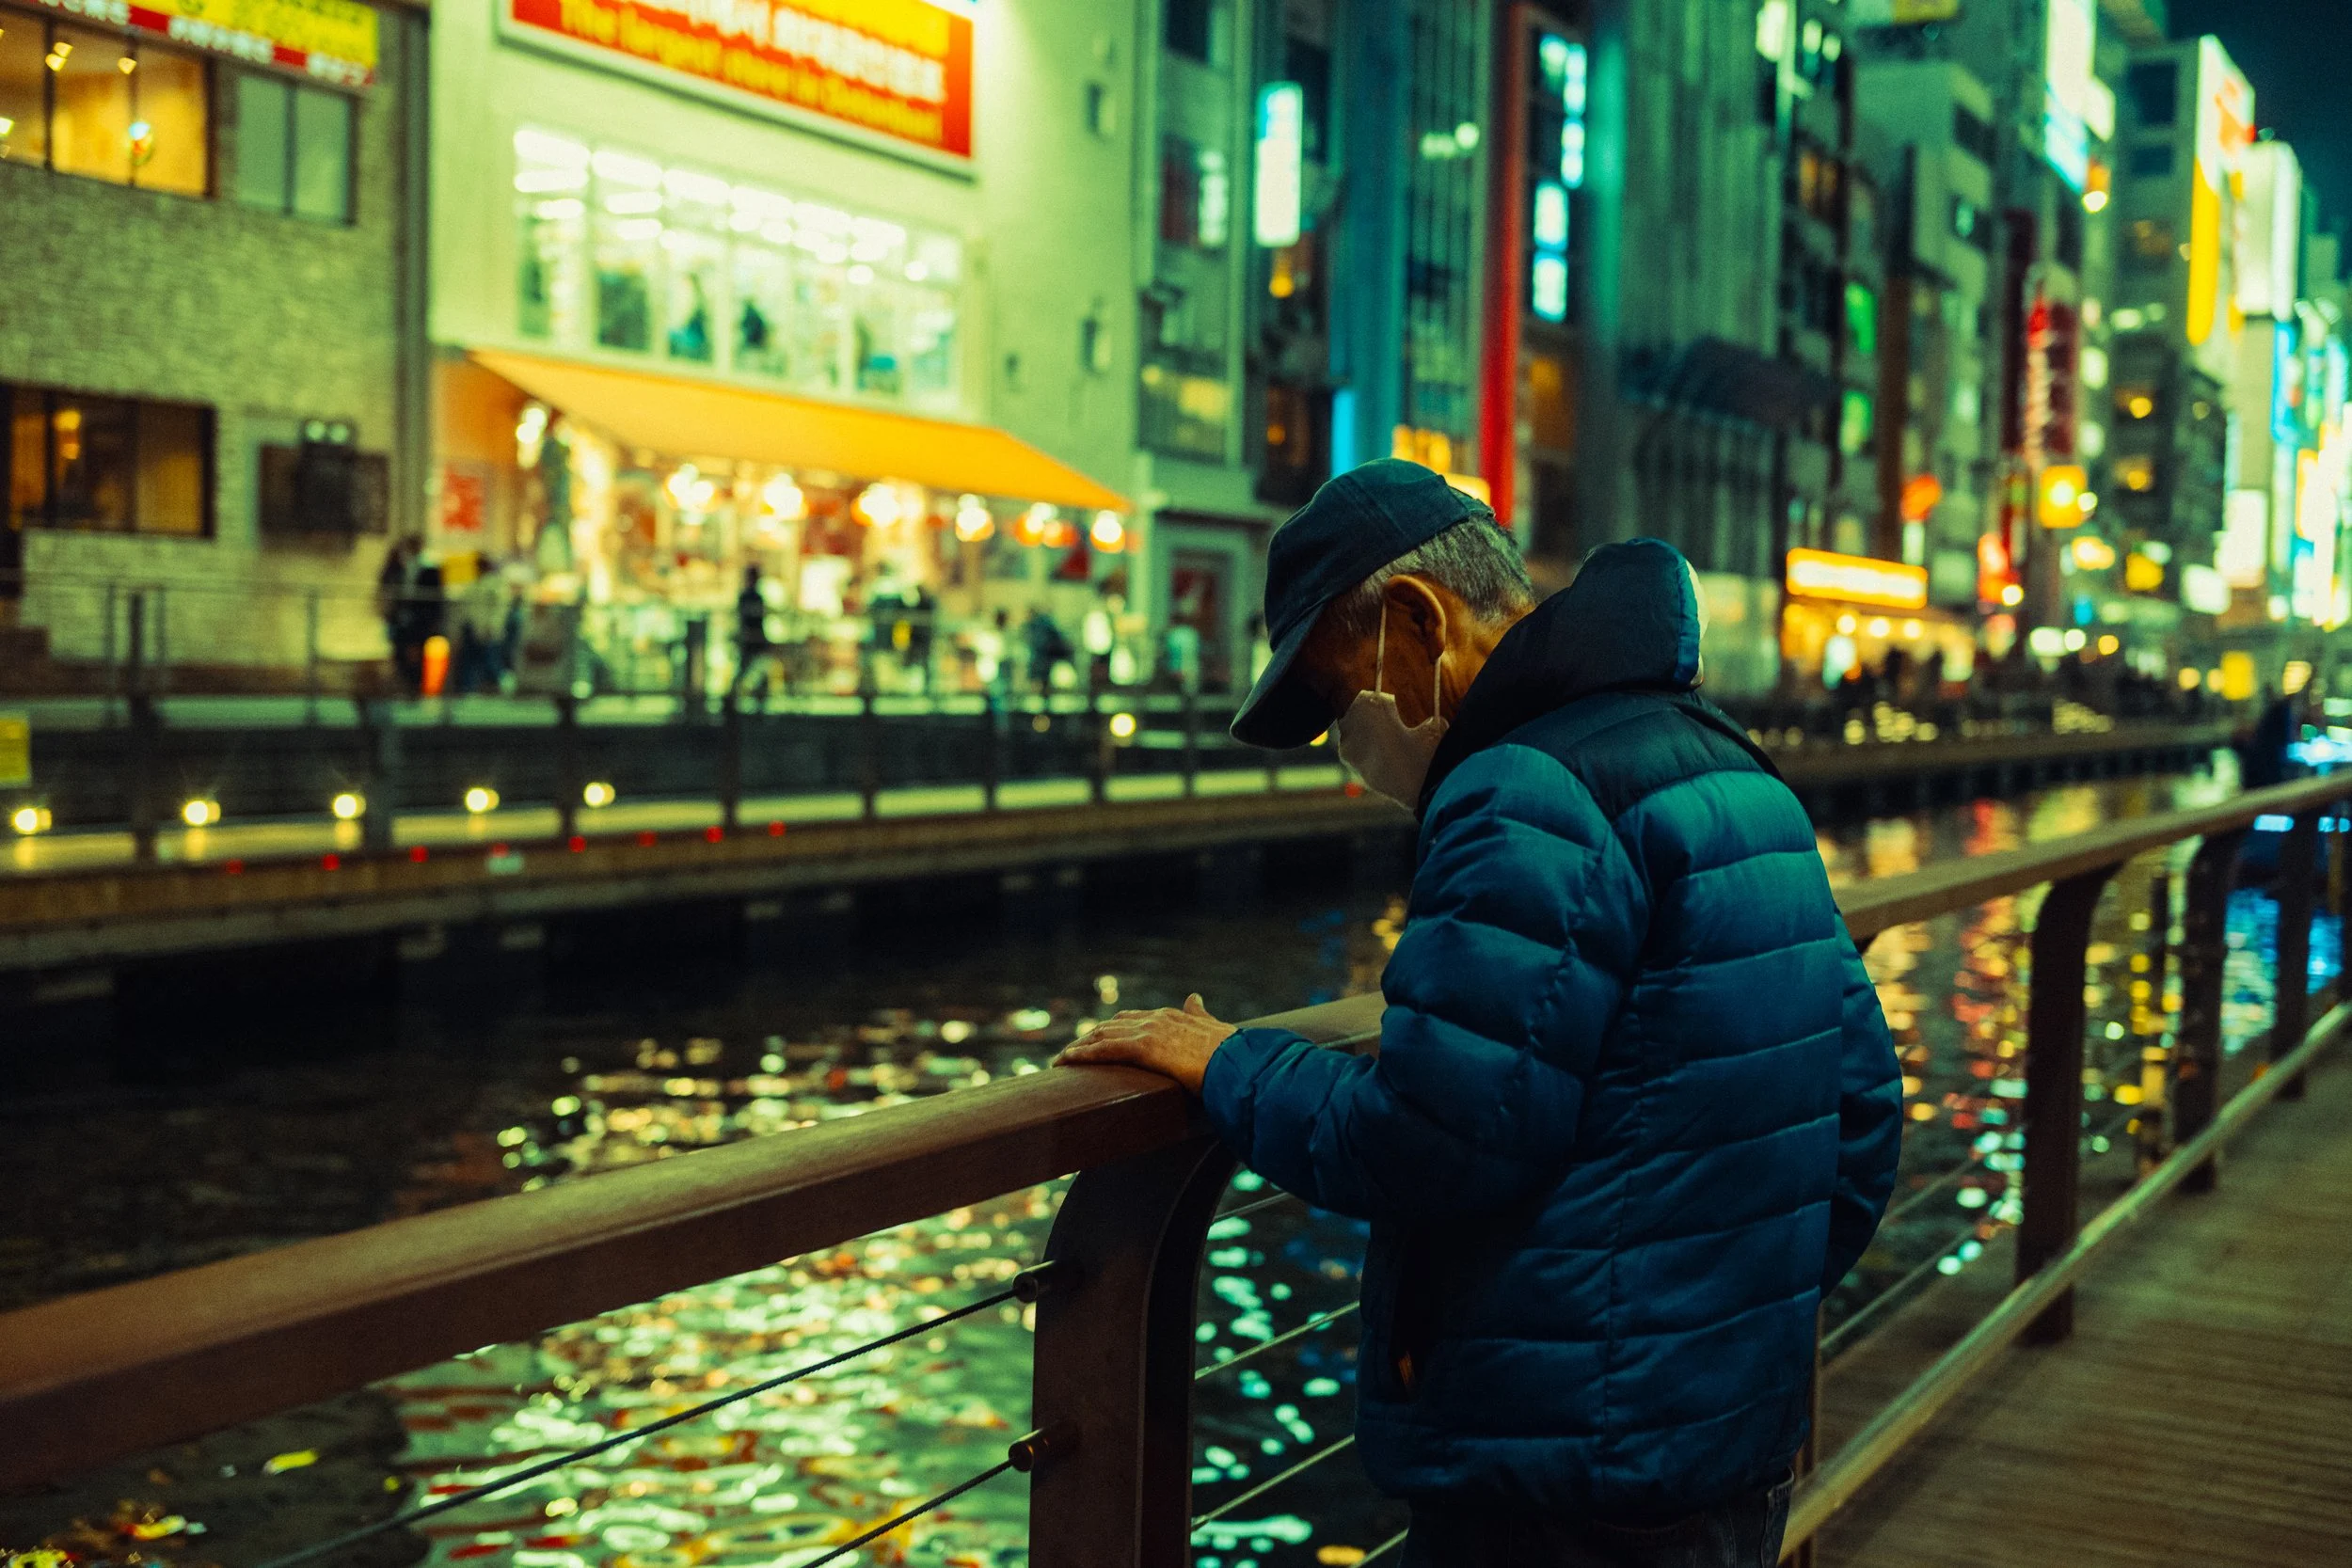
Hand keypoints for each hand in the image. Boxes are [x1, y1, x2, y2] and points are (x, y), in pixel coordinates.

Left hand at [1055, 994, 1236, 1094]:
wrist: (1241, 1063)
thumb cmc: (1233, 1054)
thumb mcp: (1214, 1028)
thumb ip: (1200, 1013)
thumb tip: (1194, 997)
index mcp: (1171, 1016)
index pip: (1130, 1019)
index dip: (1110, 1029)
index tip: (1095, 1039)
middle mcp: (1156, 1018)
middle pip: (1111, 1025)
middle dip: (1089, 1038)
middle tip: (1070, 1053)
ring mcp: (1150, 1031)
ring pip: (1102, 1036)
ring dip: (1079, 1047)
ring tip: (1061, 1060)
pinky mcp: (1145, 1047)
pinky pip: (1104, 1050)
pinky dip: (1083, 1054)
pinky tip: (1067, 1062)